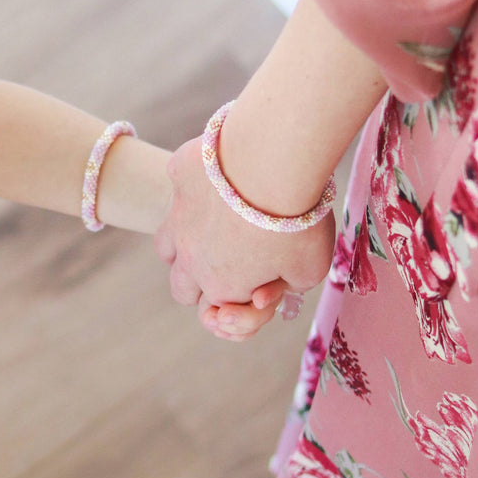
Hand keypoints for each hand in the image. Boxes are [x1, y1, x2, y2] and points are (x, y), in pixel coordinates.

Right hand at [155, 137, 334, 340]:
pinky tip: (219, 179)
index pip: (213, 316)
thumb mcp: (310, 269)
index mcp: (221, 287)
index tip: (259, 291)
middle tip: (231, 266)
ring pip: (167, 247)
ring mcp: (178, 217)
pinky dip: (194, 190)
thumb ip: (290, 284)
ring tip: (211, 233)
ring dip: (183, 247)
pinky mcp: (178, 179)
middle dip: (201, 286)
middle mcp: (191, 258)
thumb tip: (278, 285)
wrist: (272, 161)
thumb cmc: (296, 221)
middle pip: (181, 289)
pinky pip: (178, 189)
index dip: (236, 311)